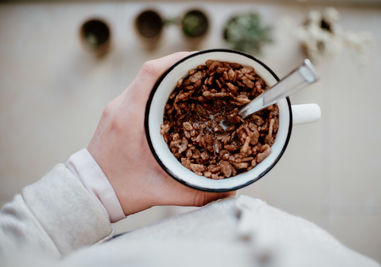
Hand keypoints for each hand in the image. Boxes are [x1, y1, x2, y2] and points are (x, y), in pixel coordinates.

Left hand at [88, 52, 233, 215]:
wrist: (87, 193)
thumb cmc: (117, 190)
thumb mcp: (160, 192)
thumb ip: (196, 193)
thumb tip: (229, 194)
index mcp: (129, 117)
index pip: (151, 72)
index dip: (176, 60)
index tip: (199, 59)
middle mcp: (121, 107)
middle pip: (151, 72)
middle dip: (179, 68)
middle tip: (205, 72)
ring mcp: (117, 109)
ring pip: (145, 81)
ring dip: (168, 78)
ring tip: (194, 83)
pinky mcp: (116, 115)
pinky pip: (139, 92)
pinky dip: (158, 90)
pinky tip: (174, 101)